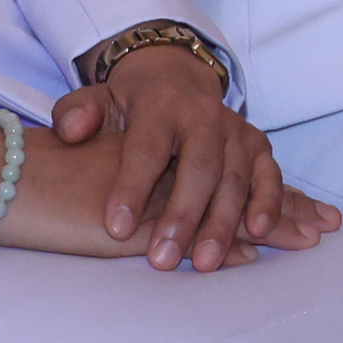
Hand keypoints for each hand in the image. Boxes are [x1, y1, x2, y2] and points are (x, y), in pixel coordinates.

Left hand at [43, 46, 337, 269]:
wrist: (176, 80)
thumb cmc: (128, 104)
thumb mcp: (94, 99)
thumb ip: (76, 113)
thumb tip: (73, 131)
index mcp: (161, 106)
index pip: (147, 148)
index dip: (132, 187)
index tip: (116, 228)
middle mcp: (205, 116)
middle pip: (199, 167)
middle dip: (183, 215)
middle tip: (162, 259)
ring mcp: (236, 131)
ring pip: (236, 178)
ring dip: (223, 222)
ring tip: (204, 262)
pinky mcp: (258, 146)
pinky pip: (269, 175)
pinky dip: (268, 203)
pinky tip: (257, 232)